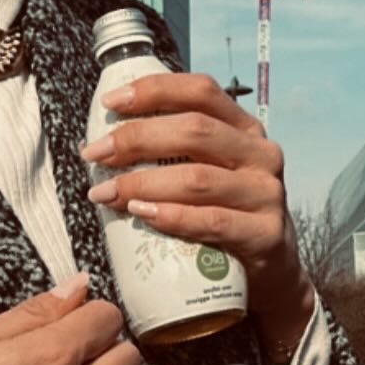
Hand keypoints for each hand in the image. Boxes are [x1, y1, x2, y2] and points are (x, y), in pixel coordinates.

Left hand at [80, 72, 314, 351]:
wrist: (270, 273)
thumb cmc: (224, 217)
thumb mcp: (207, 175)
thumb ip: (172, 155)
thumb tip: (104, 145)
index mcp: (243, 129)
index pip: (201, 92)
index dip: (155, 91)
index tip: (110, 102)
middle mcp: (259, 154)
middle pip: (194, 131)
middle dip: (137, 139)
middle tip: (95, 154)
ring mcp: (266, 193)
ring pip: (198, 178)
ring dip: (143, 183)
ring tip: (105, 193)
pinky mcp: (266, 234)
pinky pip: (212, 221)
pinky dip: (172, 217)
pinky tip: (142, 215)